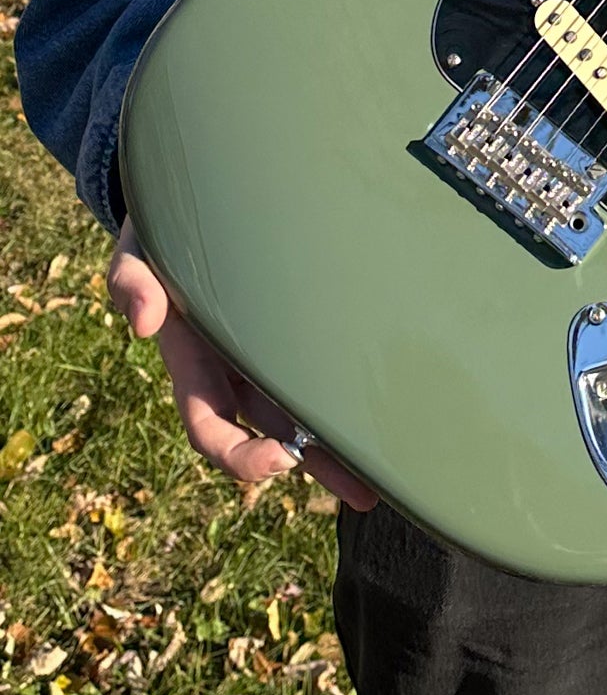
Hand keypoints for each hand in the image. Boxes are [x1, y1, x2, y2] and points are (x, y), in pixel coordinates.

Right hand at [108, 219, 375, 510]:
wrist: (189, 202)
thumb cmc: (159, 233)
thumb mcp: (137, 253)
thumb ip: (132, 282)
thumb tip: (143, 322)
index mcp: (194, 363)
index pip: (213, 429)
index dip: (242, 456)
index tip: (282, 461)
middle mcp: (233, 368)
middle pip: (273, 434)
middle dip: (313, 466)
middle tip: (360, 491)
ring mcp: (266, 350)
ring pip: (305, 409)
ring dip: (340, 444)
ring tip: (387, 469)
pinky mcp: (297, 322)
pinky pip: (320, 364)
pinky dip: (346, 388)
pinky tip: (384, 402)